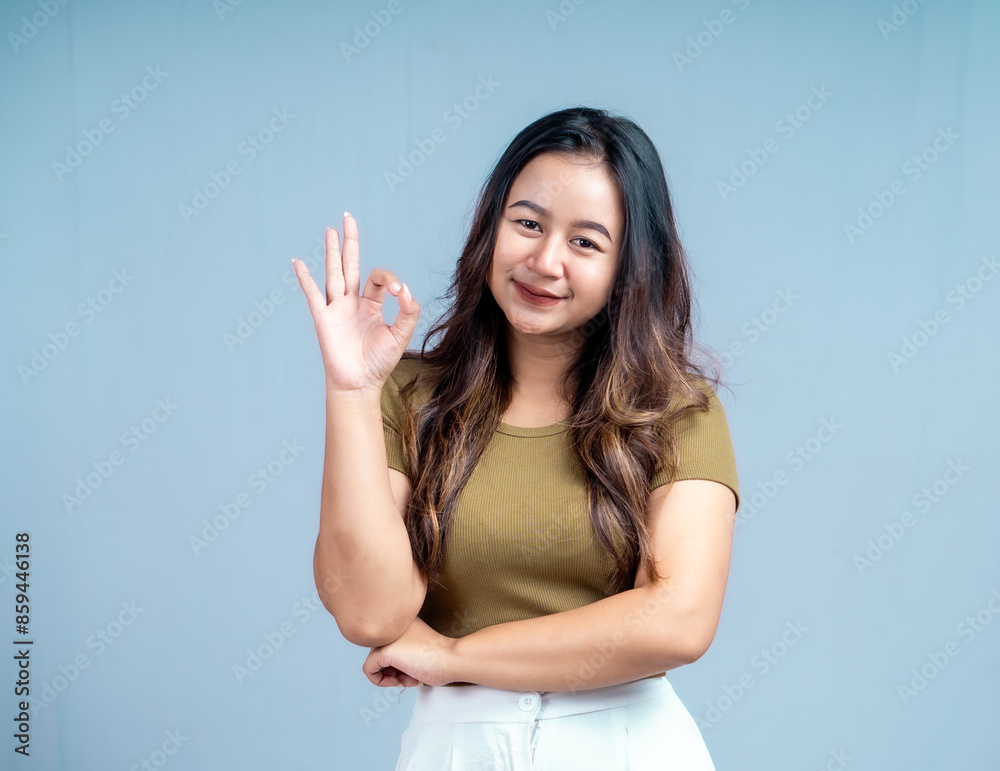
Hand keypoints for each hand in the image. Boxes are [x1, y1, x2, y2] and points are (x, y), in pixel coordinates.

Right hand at [292, 213, 420, 392]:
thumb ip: (408, 313)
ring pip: (333, 273)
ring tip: (330, 230)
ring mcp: (336, 309)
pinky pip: (312, 295)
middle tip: (348, 218)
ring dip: (331, 252)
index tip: (400, 294)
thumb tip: (406, 290)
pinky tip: (298, 262)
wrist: (359, 384)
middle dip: (350, 242)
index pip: (379, 279)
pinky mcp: (323, 319)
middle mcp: (352, 302)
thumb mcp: (401, 336)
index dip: (391, 280)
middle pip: (351, 264)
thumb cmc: (379, 363)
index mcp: (372, 305)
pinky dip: (304, 278)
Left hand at [362, 616, 456, 687]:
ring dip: (390, 677)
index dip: (398, 662)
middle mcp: (390, 625)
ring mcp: (385, 637)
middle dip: (393, 670)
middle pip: (380, 654)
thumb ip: (401, 647)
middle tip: (410, 675)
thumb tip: (385, 664)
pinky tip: (400, 681)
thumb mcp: (417, 645)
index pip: (387, 645)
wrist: (451, 658)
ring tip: (409, 678)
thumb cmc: (441, 656)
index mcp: (400, 620)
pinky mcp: (382, 651)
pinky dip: (381, 682)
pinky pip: (369, 671)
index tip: (413, 667)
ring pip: (373, 662)